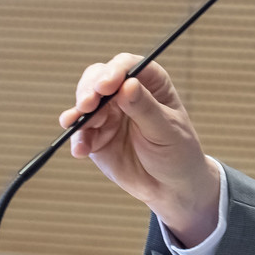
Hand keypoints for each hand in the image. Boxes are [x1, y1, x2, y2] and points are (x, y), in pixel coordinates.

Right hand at [61, 53, 220, 245]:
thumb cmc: (178, 152)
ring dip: (78, 113)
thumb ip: (145, 108)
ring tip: (77, 124)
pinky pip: (79, 133)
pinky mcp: (96, 136)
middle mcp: (126, 94)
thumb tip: (127, 84)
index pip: (128, 66)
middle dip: (89, 89)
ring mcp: (109, 114)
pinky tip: (81, 150)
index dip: (115, 71)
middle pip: (98, 79)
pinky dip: (76, 139)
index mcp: (151, 84)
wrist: (171, 187)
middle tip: (87, 104)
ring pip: (84, 104)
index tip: (107, 85)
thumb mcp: (166, 130)